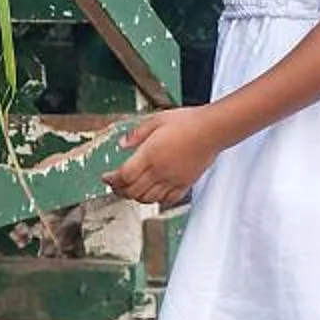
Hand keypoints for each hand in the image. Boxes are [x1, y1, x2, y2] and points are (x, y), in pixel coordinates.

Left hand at [103, 106, 224, 207]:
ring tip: (130, 190)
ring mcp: (173, 179)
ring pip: (147, 199)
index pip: (124, 176)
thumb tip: (122, 144)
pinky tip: (152, 193)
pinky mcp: (185, 183)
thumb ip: (137, 134)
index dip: (111, 180)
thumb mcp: (156, 120)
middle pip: (132, 191)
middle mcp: (160, 171)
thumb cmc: (188, 122)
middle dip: (119, 190)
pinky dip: (155, 200)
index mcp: (150, 154)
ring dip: (135, 196)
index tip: (106, 178)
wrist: (213, 129)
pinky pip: (167, 200)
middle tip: (115, 185)